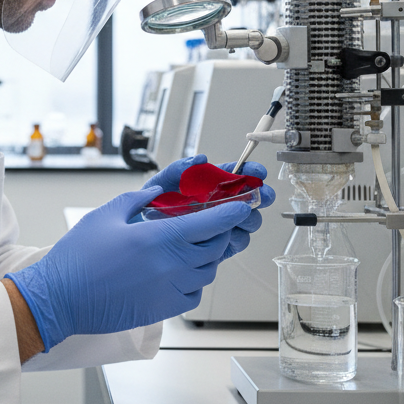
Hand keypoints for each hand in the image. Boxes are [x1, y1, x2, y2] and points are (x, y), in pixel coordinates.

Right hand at [6, 178, 254, 350]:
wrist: (59, 300)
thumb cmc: (78, 258)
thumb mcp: (109, 213)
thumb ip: (141, 197)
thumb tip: (161, 191)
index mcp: (160, 239)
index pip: (213, 222)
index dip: (233, 211)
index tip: (244, 203)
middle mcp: (171, 267)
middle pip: (217, 246)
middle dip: (222, 231)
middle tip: (219, 220)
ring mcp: (170, 291)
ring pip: (209, 270)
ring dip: (209, 254)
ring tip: (194, 242)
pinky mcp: (164, 310)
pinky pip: (195, 291)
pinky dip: (195, 278)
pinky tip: (180, 268)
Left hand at [144, 154, 274, 262]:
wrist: (142, 235)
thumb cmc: (152, 206)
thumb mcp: (162, 183)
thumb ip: (180, 168)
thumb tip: (200, 159)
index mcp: (210, 183)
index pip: (236, 174)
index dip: (250, 171)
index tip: (258, 172)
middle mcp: (220, 203)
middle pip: (250, 198)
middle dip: (260, 196)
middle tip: (261, 196)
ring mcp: (222, 223)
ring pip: (248, 220)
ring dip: (249, 218)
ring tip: (242, 217)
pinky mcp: (220, 245)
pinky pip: (238, 242)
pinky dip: (237, 238)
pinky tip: (229, 235)